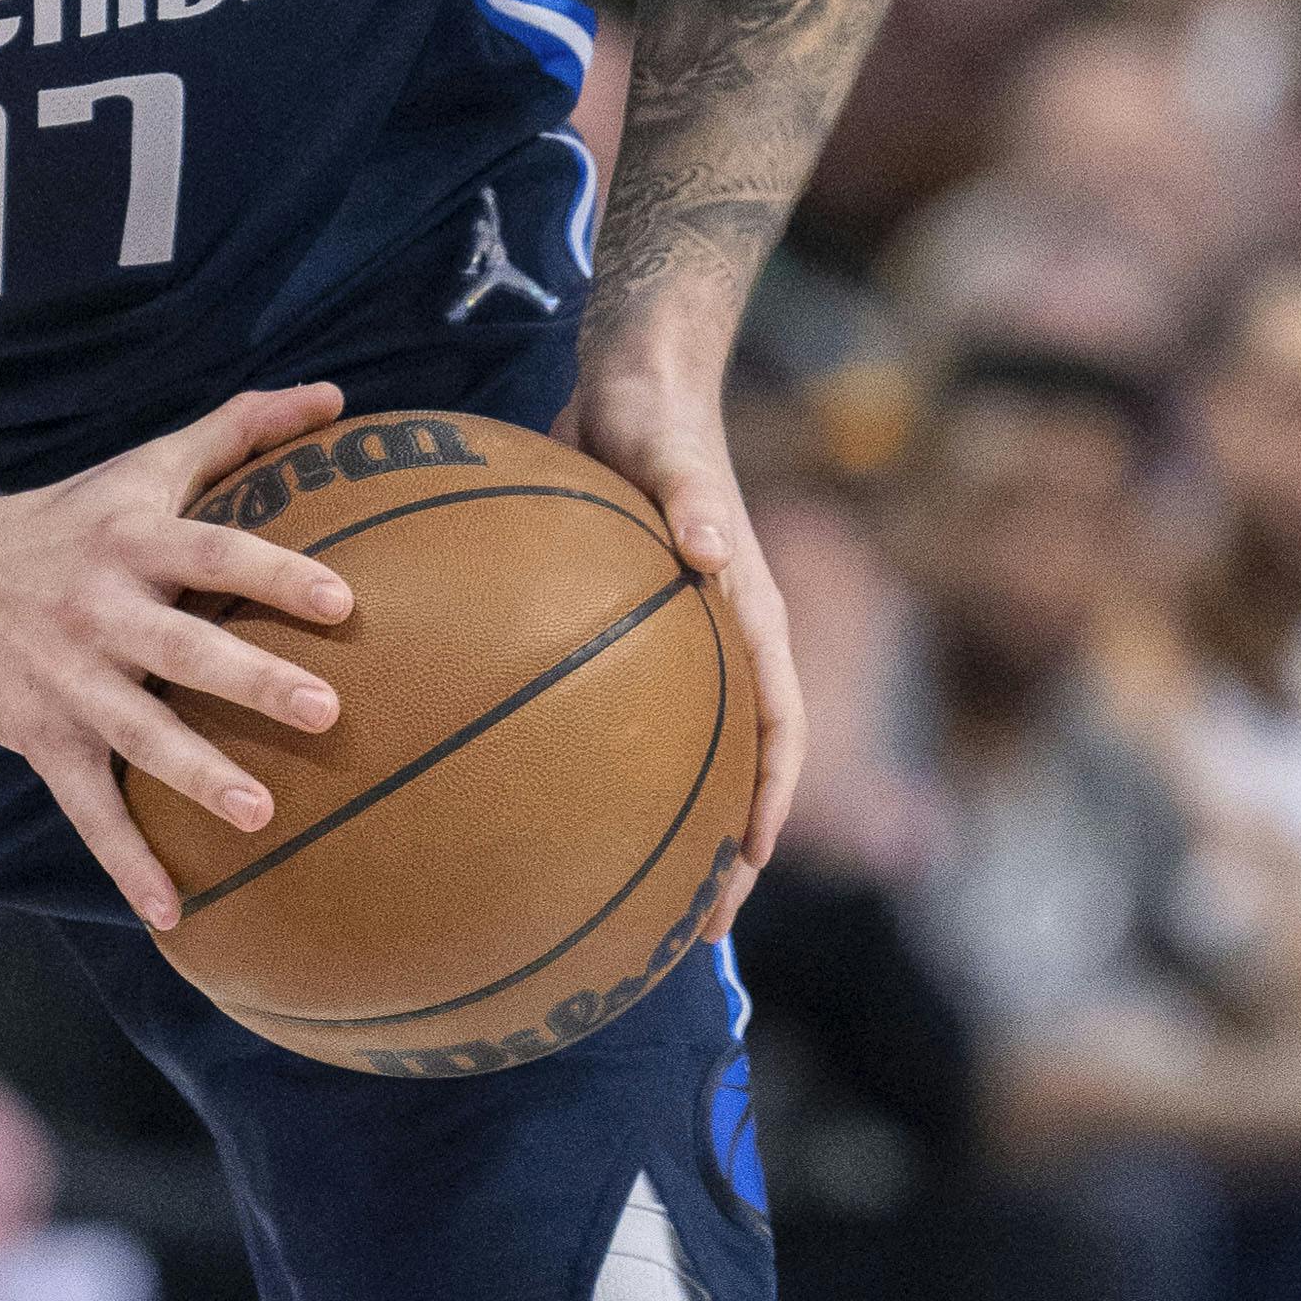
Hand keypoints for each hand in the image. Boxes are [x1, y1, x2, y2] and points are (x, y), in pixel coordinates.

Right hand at [0, 383, 352, 928]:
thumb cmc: (71, 519)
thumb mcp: (145, 467)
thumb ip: (240, 430)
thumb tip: (335, 395)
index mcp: (133, 542)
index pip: (214, 552)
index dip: (274, 574)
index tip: (341, 600)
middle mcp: (99, 610)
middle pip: (183, 647)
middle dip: (251, 680)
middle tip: (326, 711)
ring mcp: (68, 681)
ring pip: (137, 733)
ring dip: (196, 776)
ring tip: (260, 814)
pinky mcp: (42, 737)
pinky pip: (87, 807)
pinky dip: (126, 861)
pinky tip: (174, 912)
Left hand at [567, 364, 804, 936]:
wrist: (629, 375)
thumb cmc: (656, 413)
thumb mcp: (669, 452)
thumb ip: (687, 499)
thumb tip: (707, 550)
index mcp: (750, 614)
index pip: (778, 728)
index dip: (766, 803)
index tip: (743, 867)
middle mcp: (721, 637)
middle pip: (731, 764)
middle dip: (717, 847)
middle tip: (684, 926)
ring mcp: (675, 638)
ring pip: (674, 751)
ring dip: (655, 819)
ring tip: (611, 895)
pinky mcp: (626, 625)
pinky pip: (612, 710)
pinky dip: (586, 758)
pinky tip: (521, 796)